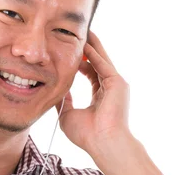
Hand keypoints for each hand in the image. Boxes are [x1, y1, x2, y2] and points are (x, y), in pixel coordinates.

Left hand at [55, 30, 131, 154]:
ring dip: (92, 46)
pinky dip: (93, 54)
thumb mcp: (68, 114)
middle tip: (78, 34)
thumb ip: (64, 100)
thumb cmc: (87, 135)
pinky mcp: (117, 83)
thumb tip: (57, 88)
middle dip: (88, 48)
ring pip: (101, 60)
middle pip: (97, 62)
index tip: (70, 52)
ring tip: (83, 31)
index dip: (80, 62)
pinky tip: (84, 44)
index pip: (90, 73)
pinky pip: (103, 64)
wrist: (103, 143)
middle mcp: (110, 88)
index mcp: (100, 95)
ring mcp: (115, 85)